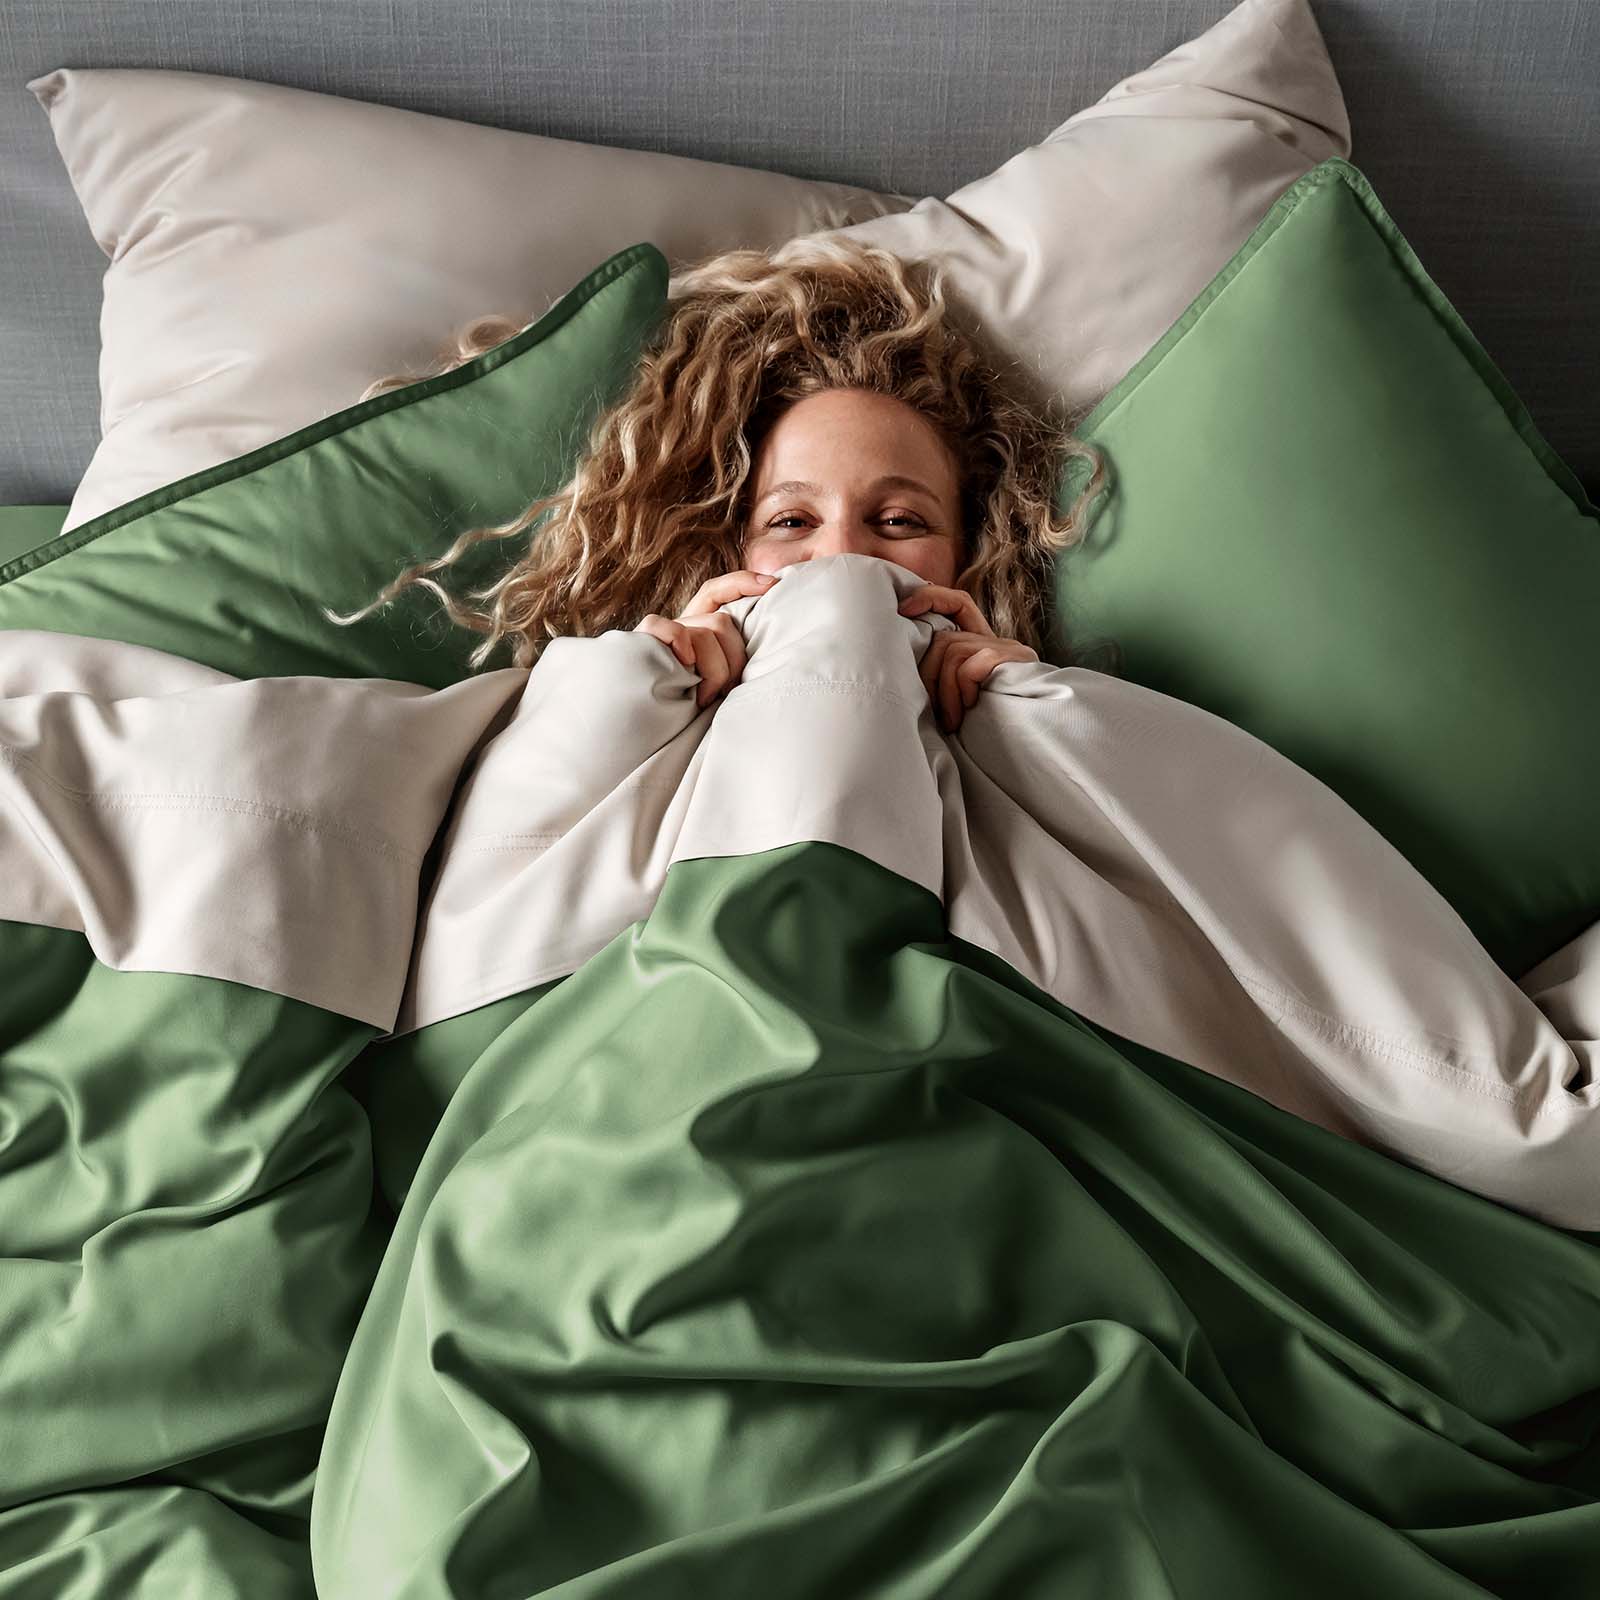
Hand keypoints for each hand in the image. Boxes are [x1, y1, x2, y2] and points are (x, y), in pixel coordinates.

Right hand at [633, 569, 777, 708]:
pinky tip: (683, 673)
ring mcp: (660, 636)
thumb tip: (770, 653)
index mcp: (696, 630)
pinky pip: (669, 631)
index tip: (772, 584)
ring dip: (714, 672)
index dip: (742, 582)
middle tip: (730, 691)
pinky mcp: (641, 644)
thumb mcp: (717, 687)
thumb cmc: (688, 713)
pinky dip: (682, 647)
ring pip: (705, 634)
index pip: (717, 591)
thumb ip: (732, 663)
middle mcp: (679, 627)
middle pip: (722, 622)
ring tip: (706, 699)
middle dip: (734, 660)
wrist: (644, 729)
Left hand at [897, 584, 1037, 733]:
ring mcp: (1007, 649)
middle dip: (928, 675)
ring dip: (944, 692)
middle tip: (931, 709)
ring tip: (950, 721)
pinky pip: (970, 666)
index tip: (904, 609)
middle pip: (944, 638)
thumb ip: (942, 675)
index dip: (930, 598)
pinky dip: (962, 689)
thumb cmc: (992, 724)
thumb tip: (905, 667)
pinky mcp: (1014, 660)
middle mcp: (995, 641)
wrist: (1037, 735)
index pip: (957, 603)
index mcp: (982, 645)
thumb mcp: (961, 698)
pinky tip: (970, 709)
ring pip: (952, 652)